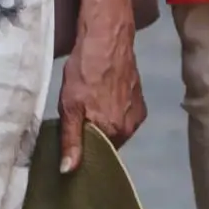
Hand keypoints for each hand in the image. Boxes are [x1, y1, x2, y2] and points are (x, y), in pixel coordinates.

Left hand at [54, 11, 146, 172]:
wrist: (107, 37)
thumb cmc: (85, 70)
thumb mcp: (69, 105)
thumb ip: (71, 140)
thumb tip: (68, 171)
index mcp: (113, 133)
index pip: (97, 157)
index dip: (83, 151)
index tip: (71, 143)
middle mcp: (130, 128)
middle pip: (107, 143)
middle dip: (92, 137)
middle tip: (76, 120)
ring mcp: (138, 114)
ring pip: (115, 129)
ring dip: (102, 124)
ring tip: (88, 106)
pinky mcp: (141, 101)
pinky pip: (124, 117)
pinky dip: (112, 112)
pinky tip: (101, 97)